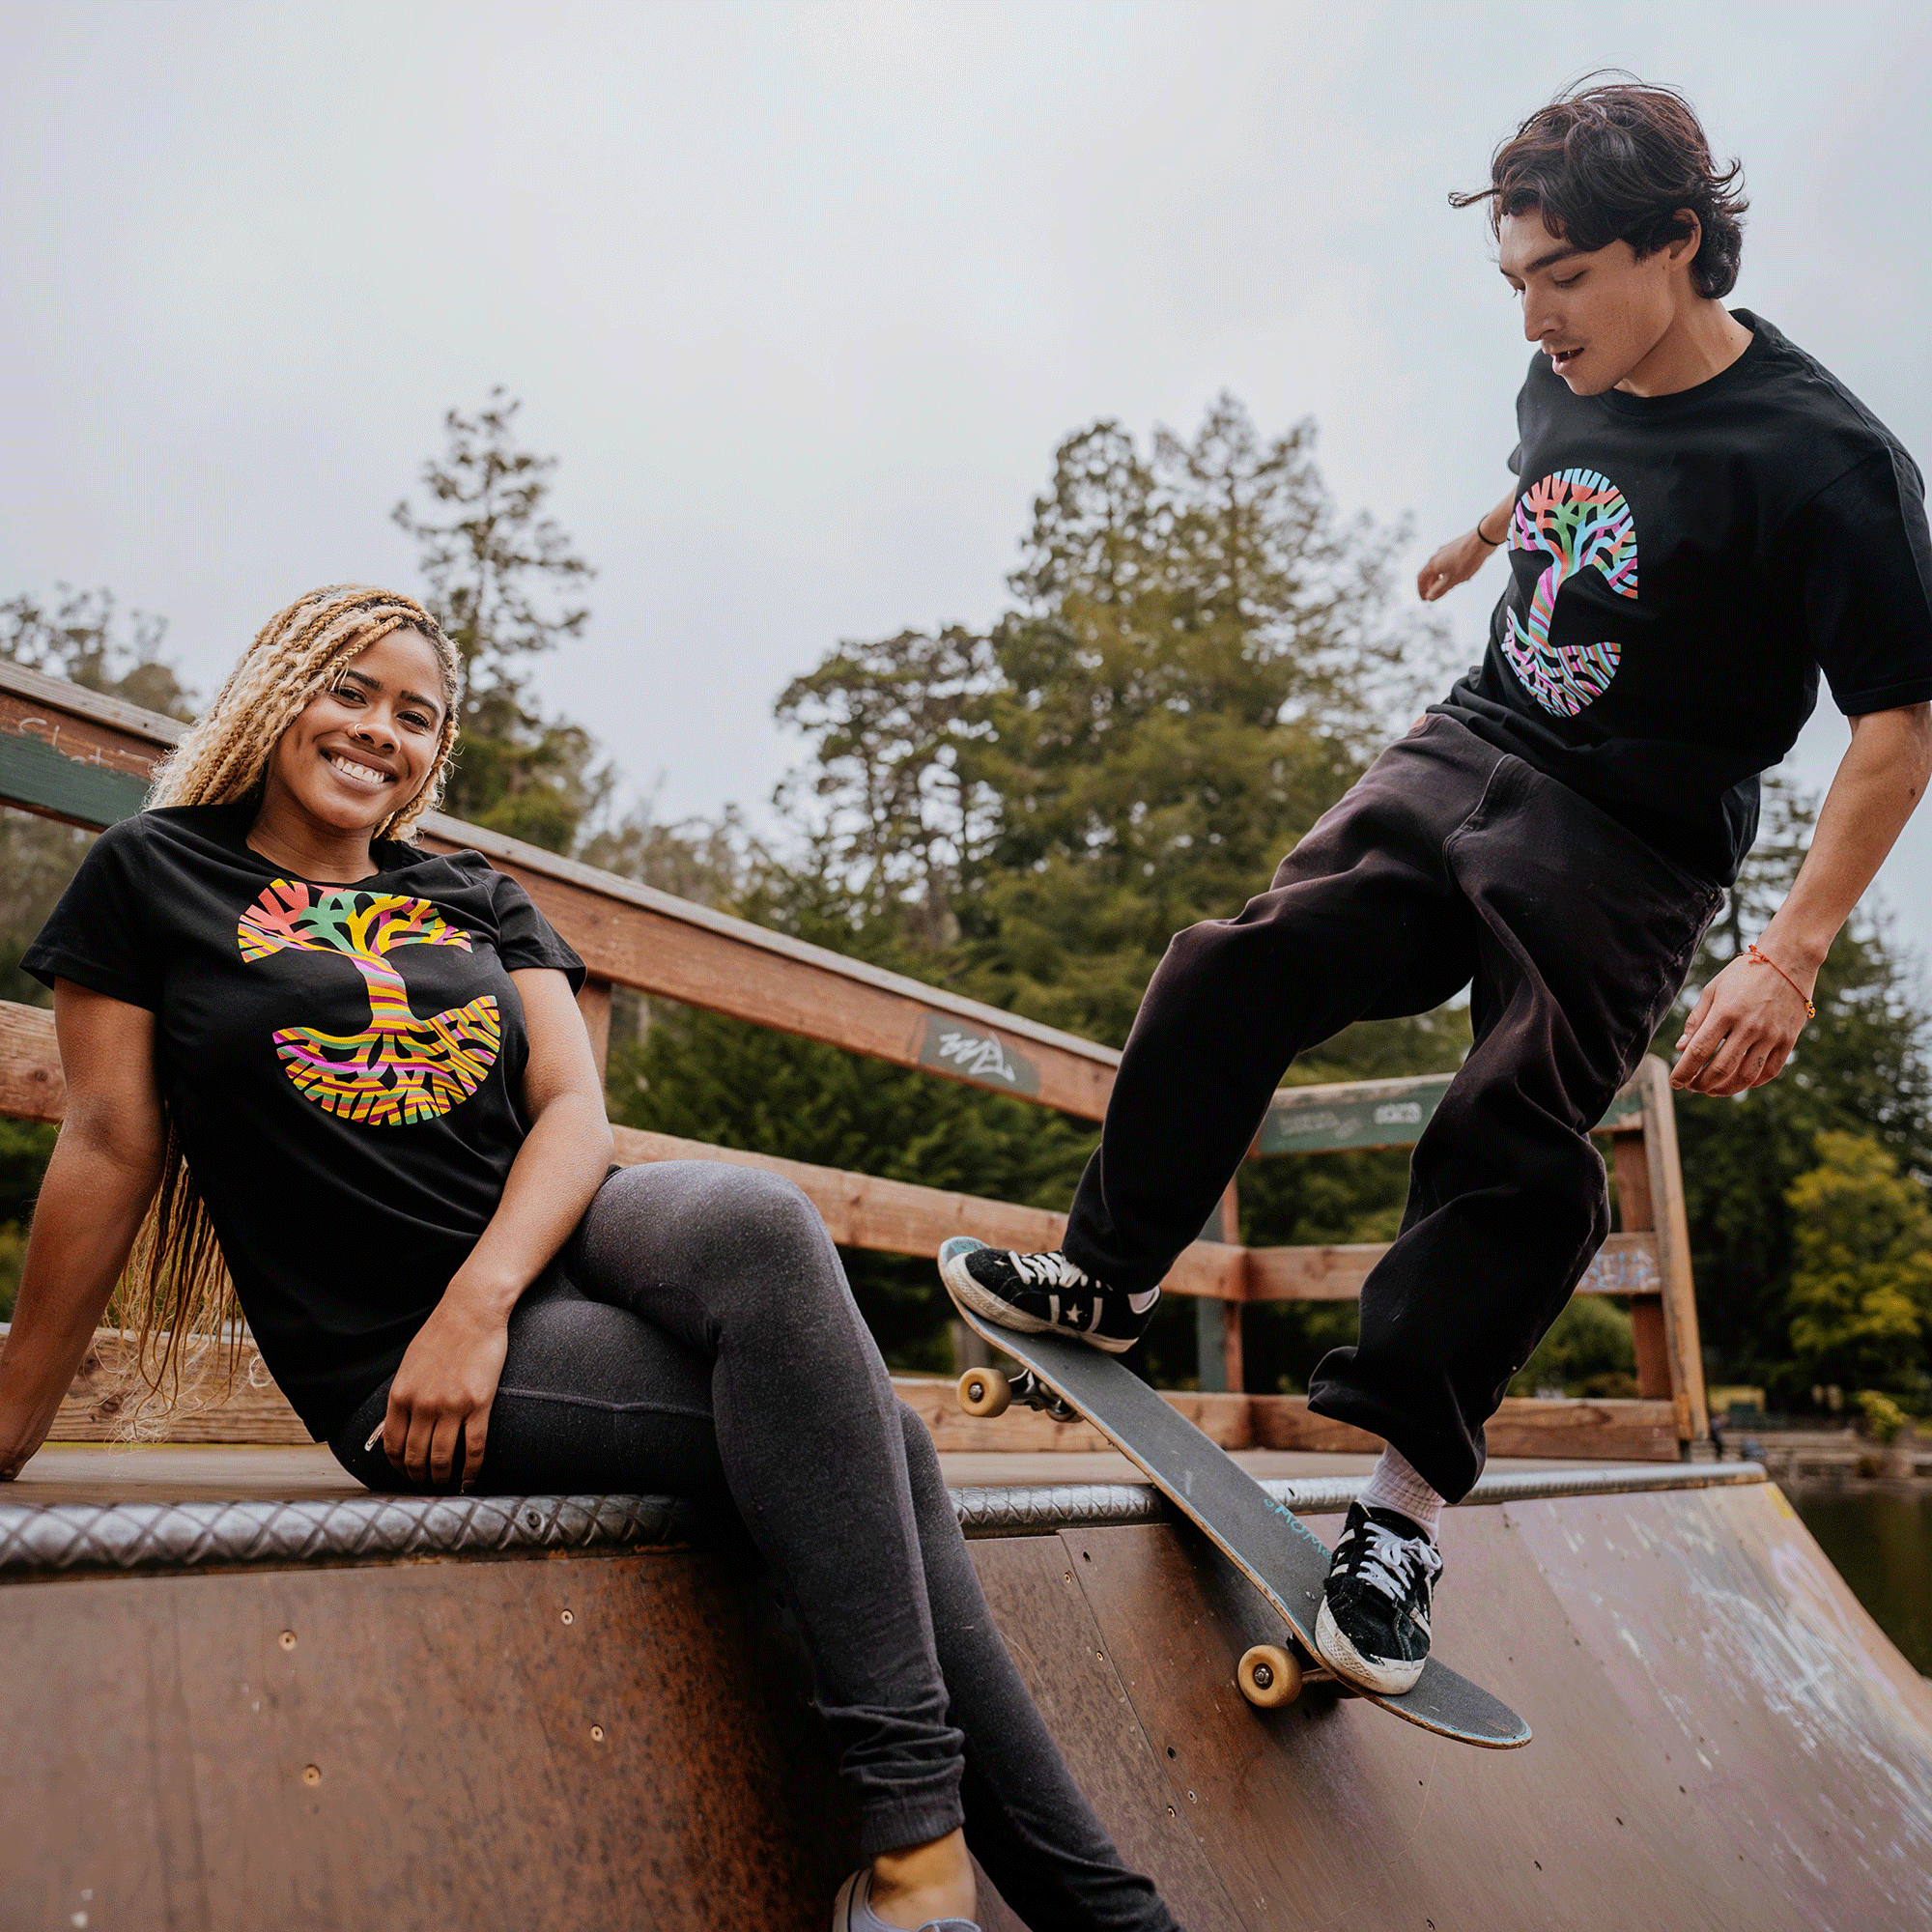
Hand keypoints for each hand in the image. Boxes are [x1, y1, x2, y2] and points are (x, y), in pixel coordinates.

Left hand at [381, 1294, 509, 1489]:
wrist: (472, 1311)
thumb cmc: (442, 1333)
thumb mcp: (409, 1364)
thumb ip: (404, 1396)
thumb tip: (398, 1424)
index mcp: (401, 1395)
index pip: (392, 1445)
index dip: (397, 1466)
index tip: (404, 1474)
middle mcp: (423, 1405)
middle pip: (416, 1456)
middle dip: (418, 1477)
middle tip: (425, 1485)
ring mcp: (451, 1406)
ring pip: (443, 1458)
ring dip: (442, 1479)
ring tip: (445, 1485)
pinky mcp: (479, 1404)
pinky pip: (474, 1448)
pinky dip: (472, 1470)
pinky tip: (470, 1479)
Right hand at [1417, 527, 1499, 601]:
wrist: (1482, 541)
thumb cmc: (1467, 560)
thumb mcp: (1452, 580)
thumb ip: (1440, 590)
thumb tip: (1430, 597)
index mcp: (1433, 564)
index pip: (1421, 579)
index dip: (1421, 590)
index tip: (1424, 598)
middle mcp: (1437, 556)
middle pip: (1429, 573)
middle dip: (1431, 585)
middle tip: (1434, 594)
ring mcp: (1446, 550)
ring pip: (1439, 567)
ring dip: (1441, 578)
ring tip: (1448, 586)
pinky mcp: (1455, 548)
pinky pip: (1448, 562)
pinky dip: (1449, 571)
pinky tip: (1459, 574)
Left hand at [1670, 952, 1813, 1096]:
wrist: (1789, 959)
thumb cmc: (1744, 973)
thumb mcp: (1714, 989)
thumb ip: (1696, 1019)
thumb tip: (1681, 1048)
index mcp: (1725, 1012)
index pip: (1698, 1051)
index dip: (1684, 1071)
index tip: (1675, 1082)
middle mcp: (1749, 1027)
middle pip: (1720, 1068)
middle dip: (1701, 1083)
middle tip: (1691, 1087)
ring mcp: (1771, 1035)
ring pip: (1745, 1076)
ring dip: (1725, 1089)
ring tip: (1711, 1090)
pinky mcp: (1788, 1039)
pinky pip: (1770, 1071)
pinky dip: (1752, 1082)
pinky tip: (1738, 1083)